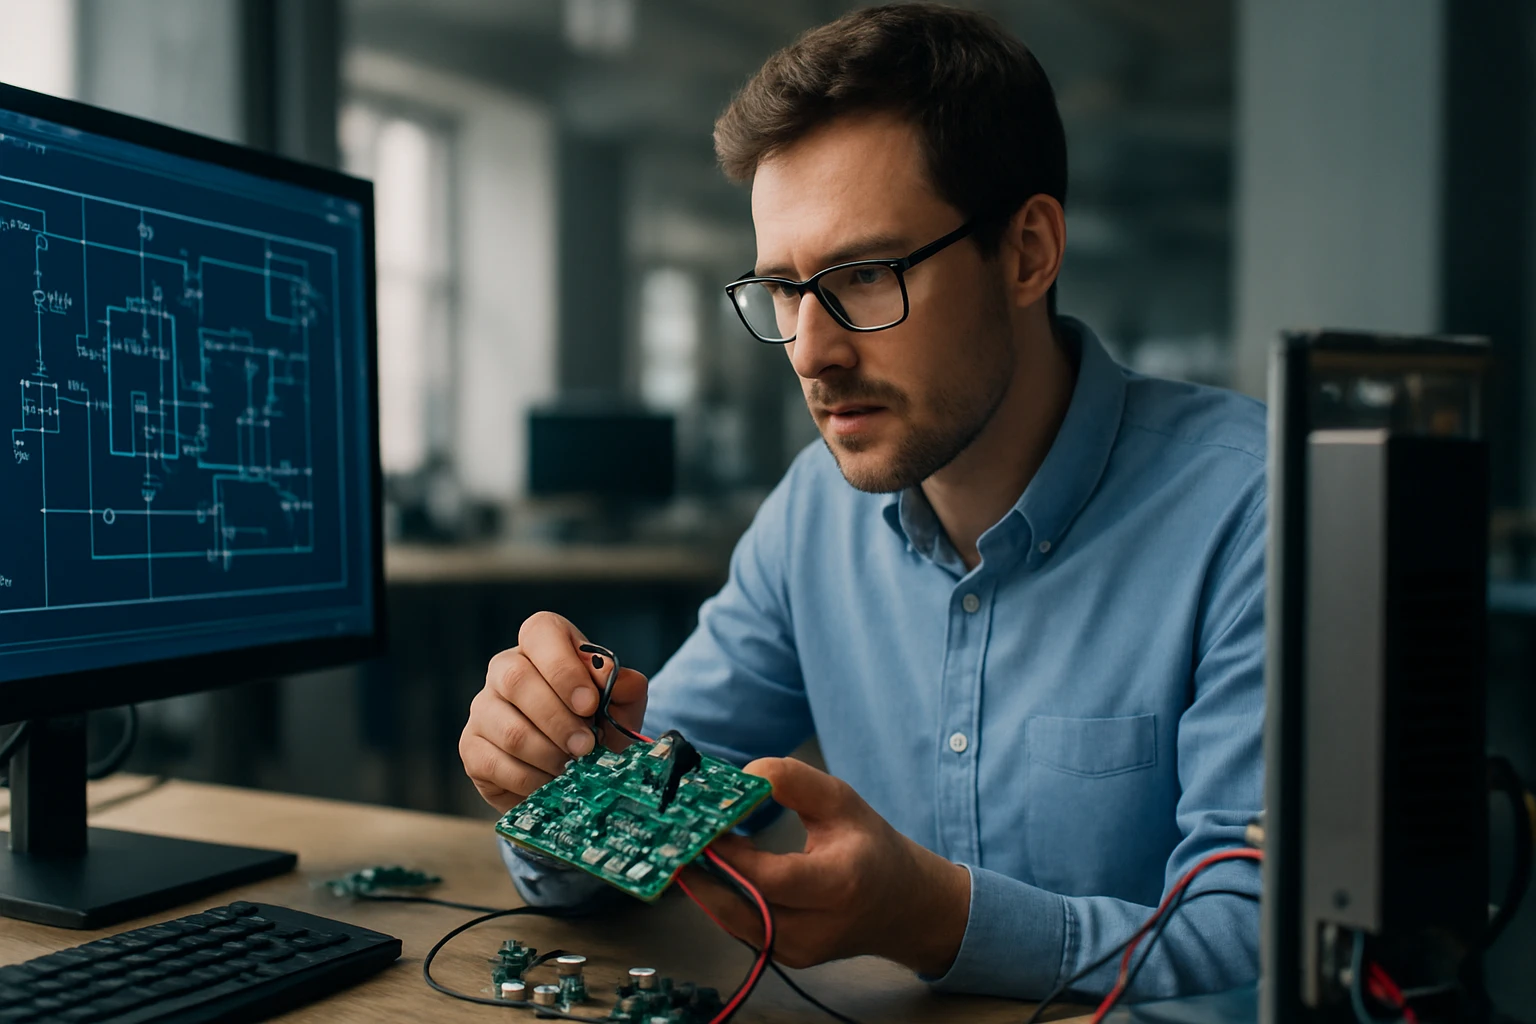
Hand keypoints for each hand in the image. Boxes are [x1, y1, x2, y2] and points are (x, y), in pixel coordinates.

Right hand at [460, 612, 647, 813]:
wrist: (578, 768)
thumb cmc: (599, 724)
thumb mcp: (622, 704)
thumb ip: (624, 686)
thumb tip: (611, 676)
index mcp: (542, 643)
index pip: (540, 633)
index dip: (563, 668)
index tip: (590, 704)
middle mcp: (504, 668)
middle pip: (516, 680)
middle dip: (558, 720)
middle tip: (586, 747)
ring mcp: (483, 707)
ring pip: (508, 729)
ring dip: (548, 754)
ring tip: (573, 768)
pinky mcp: (471, 746)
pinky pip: (494, 763)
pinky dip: (529, 779)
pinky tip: (550, 782)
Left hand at [683, 757, 970, 975]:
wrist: (903, 907)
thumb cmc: (871, 847)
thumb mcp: (842, 800)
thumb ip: (794, 781)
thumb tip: (746, 775)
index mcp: (839, 884)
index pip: (770, 877)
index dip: (730, 852)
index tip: (703, 821)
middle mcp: (816, 927)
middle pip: (742, 905)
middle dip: (702, 871)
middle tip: (673, 837)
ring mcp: (798, 950)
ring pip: (733, 919)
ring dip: (705, 885)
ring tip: (681, 849)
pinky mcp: (785, 958)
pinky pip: (742, 926)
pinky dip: (721, 897)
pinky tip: (705, 869)